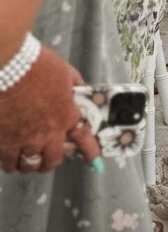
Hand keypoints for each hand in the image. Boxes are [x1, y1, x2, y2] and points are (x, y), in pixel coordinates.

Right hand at [0, 47, 100, 173]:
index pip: (83, 137)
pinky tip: (10, 158)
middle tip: (48, 157)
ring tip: (27, 159)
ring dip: (30, 163)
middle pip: (53, 159)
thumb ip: (74, 86)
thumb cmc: (38, 65)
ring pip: (30, 165)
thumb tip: (80, 91)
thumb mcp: (64, 72)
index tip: (95, 163)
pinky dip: (11, 162)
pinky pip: (9, 163)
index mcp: (66, 115)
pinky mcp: (5, 145)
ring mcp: (25, 142)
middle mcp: (48, 134)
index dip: (90, 151)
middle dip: (52, 160)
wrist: (10, 68)